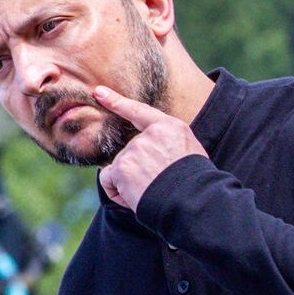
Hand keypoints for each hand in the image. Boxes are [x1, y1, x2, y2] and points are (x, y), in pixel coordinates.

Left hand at [94, 85, 208, 209]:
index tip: (98, 92)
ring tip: (153, 191)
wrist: (195, 202)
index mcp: (171, 127)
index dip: (116, 101)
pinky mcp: (122, 167)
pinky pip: (108, 179)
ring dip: (130, 182)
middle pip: (130, 151)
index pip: (139, 111)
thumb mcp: (189, 153)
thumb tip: (143, 152)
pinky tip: (135, 197)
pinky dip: (117, 192)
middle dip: (138, 170)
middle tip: (160, 183)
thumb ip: (165, 145)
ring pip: (120, 167)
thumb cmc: (195, 184)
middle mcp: (150, 135)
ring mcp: (135, 149)